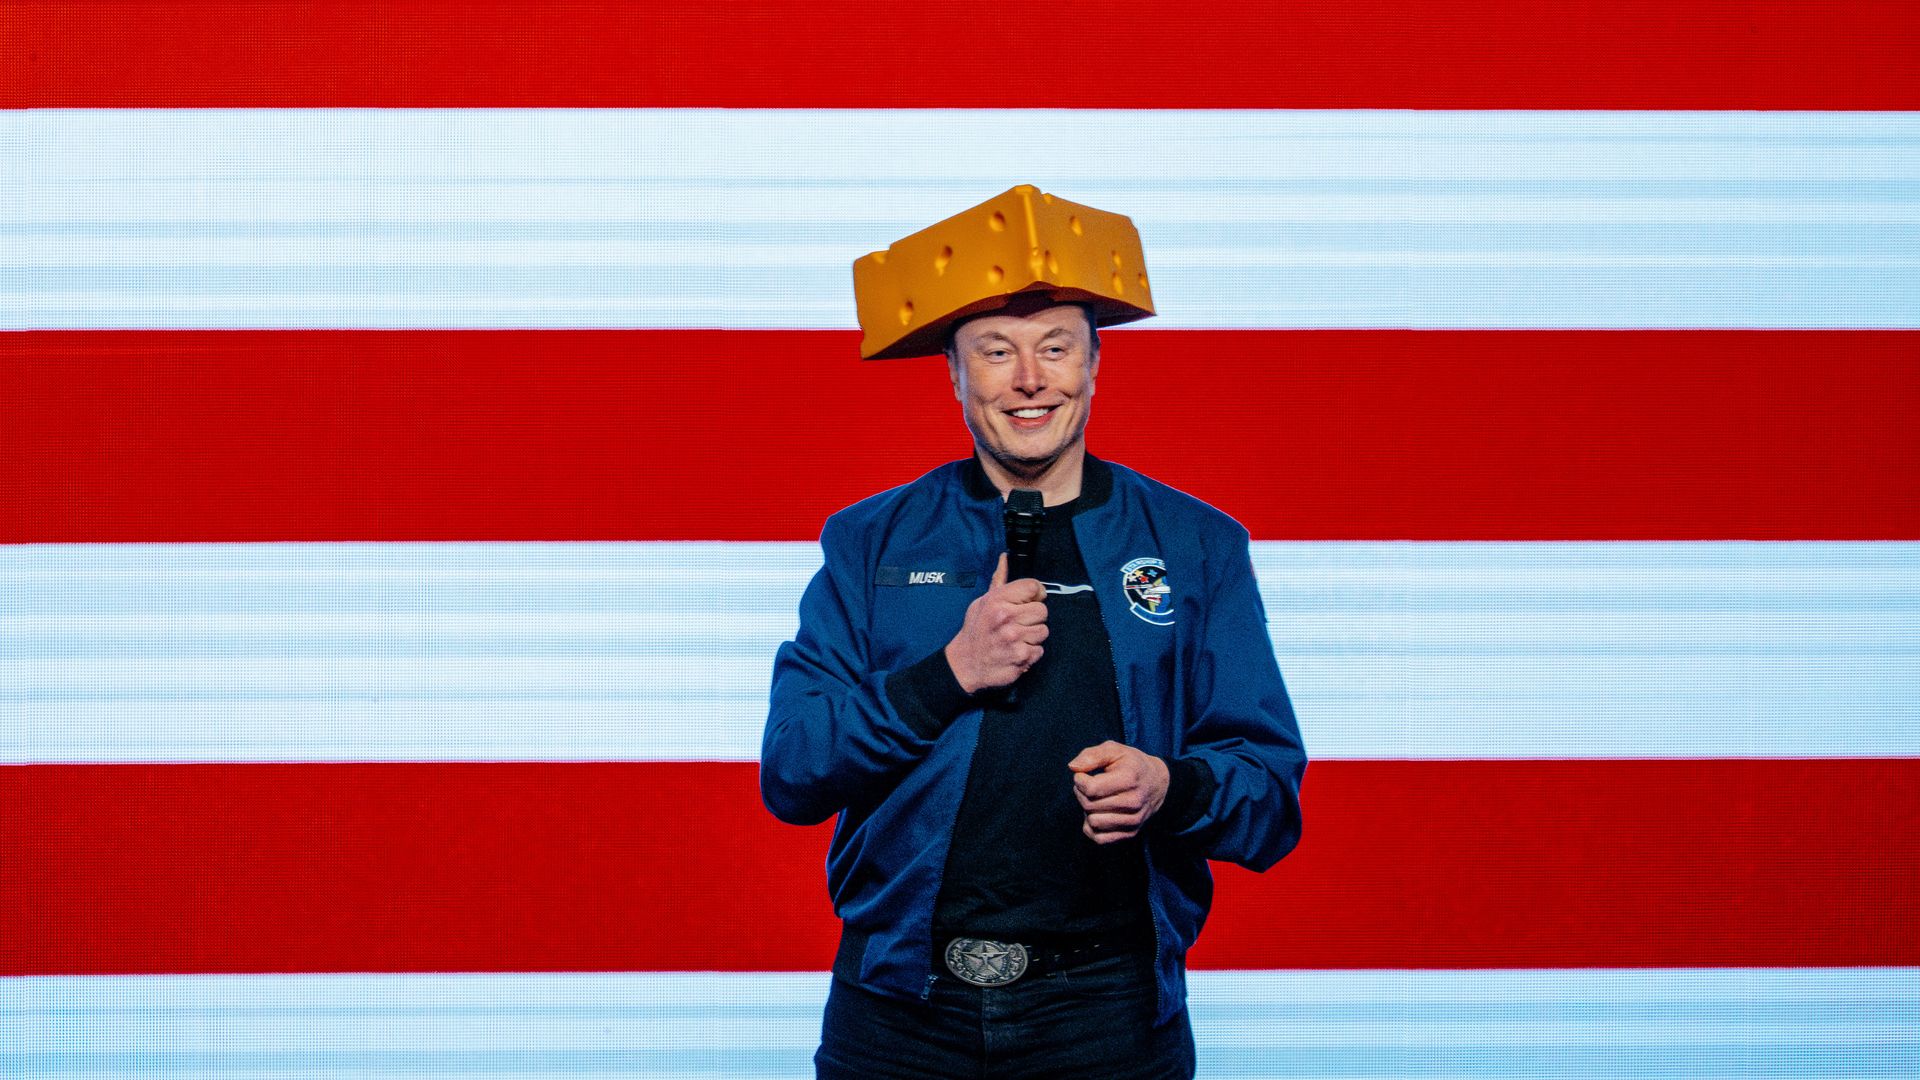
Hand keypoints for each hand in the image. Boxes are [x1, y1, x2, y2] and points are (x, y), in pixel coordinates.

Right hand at [944, 553, 1047, 693]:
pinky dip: (1030, 653)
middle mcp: (1006, 617)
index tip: (1030, 601)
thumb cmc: (976, 630)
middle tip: (1018, 624)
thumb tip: (1005, 558)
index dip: (1036, 594)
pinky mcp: (1021, 657)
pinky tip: (1016, 651)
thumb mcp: (982, 601)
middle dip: (1033, 618)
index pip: (1033, 587)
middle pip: (1043, 611)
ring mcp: (1014, 638)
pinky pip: (1040, 651)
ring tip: (1016, 638)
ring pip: (1043, 631)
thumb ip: (998, 581)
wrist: (965, 663)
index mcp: (997, 600)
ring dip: (1033, 637)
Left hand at [1068, 741, 1169, 843]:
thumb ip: (1092, 755)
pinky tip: (1098, 813)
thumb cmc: (1131, 764)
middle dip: (1081, 794)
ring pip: (1093, 822)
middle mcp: (1134, 802)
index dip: (1079, 780)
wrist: (1158, 784)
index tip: (1082, 775)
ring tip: (1095, 799)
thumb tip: (1073, 768)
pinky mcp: (1131, 833)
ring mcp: (1133, 820)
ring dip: (1087, 811)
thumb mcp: (1114, 750)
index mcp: (1129, 779)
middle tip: (1088, 786)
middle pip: (1089, 805)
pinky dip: (1093, 827)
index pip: (1091, 788)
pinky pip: (1099, 838)